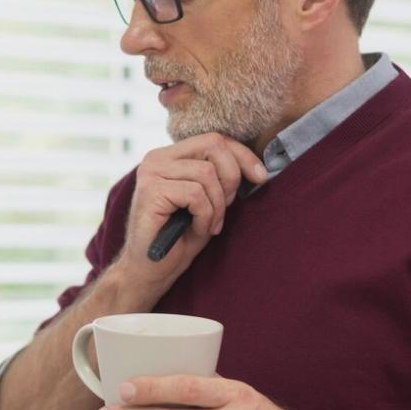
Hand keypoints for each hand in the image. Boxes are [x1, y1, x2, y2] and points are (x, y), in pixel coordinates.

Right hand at [114, 135, 268, 289]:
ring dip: (217, 205)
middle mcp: (156, 158)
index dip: (242, 155)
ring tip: (208, 225)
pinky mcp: (150, 191)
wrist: (149, 270)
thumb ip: (221, 179)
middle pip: (213, 145)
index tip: (261, 177)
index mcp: (170, 156)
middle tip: (226, 208)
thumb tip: (255, 168)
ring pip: (206, 173)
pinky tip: (196, 229)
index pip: (214, 139)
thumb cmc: (179, 239)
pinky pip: (195, 194)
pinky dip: (205, 215)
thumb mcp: (208, 202)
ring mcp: (151, 173)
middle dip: (231, 178)